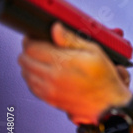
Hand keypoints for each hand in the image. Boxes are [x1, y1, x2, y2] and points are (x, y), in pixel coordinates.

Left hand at [18, 22, 132, 124]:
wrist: (108, 103)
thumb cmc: (104, 78)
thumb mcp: (94, 51)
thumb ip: (71, 39)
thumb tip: (56, 29)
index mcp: (63, 62)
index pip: (31, 47)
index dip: (31, 39)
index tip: (35, 37)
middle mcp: (53, 77)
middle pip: (24, 59)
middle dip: (29, 51)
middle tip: (38, 47)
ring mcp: (50, 90)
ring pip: (25, 73)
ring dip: (29, 64)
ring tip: (41, 60)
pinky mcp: (50, 100)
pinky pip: (31, 86)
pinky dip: (33, 78)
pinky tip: (44, 74)